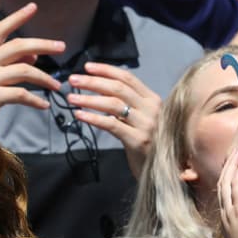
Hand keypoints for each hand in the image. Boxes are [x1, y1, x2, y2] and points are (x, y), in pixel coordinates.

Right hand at [0, 3, 63, 128]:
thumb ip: (11, 64)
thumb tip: (34, 55)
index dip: (17, 17)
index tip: (34, 7)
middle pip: (17, 46)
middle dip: (43, 44)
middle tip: (62, 47)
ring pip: (24, 70)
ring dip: (45, 78)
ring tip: (57, 86)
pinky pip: (21, 95)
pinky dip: (36, 100)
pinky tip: (45, 105)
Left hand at [66, 63, 160, 179]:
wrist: (165, 171)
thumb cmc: (150, 144)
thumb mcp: (144, 119)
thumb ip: (131, 105)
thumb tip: (103, 89)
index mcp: (153, 100)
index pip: (128, 78)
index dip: (106, 70)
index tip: (87, 67)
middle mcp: (152, 109)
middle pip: (118, 88)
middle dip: (93, 81)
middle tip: (73, 80)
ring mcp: (146, 125)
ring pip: (113, 104)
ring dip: (89, 99)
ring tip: (71, 97)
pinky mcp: (138, 140)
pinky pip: (111, 125)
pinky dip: (93, 118)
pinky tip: (79, 115)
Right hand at [218, 146, 237, 237]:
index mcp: (227, 220)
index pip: (224, 194)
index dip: (229, 179)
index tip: (237, 169)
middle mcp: (225, 213)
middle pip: (222, 183)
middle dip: (228, 167)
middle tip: (236, 154)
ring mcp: (230, 210)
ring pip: (227, 180)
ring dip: (234, 164)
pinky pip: (237, 183)